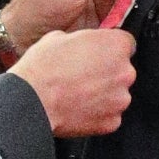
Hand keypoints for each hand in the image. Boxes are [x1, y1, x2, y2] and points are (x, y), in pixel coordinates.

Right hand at [10, 28, 135, 136]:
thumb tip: (84, 44)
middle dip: (107, 71)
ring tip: (77, 92)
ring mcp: (120, 99)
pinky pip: (109, 114)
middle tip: (83, 74)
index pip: (125, 43)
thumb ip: (83, 40)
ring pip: (116, 93)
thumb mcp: (60, 36)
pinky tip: (78, 107)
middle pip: (122, 70)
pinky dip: (97, 112)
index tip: (98, 53)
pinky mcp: (112, 122)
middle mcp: (125, 73)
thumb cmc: (43, 67)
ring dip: (103, 93)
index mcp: (116, 46)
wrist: (32, 100)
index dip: (109, 48)